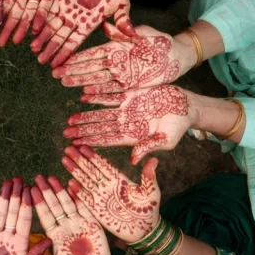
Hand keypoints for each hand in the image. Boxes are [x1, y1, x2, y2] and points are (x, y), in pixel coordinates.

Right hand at [0, 0, 71, 45]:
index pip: (6, 1)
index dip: (0, 13)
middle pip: (15, 12)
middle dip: (8, 27)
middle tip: (0, 42)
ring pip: (29, 13)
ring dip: (23, 27)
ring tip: (16, 41)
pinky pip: (46, 7)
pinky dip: (41, 18)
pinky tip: (36, 30)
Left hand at [28, 175, 110, 254]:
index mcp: (54, 235)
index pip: (45, 217)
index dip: (38, 204)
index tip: (30, 191)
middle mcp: (64, 226)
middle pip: (54, 206)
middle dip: (46, 192)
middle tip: (38, 177)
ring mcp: (78, 223)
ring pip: (67, 204)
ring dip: (60, 190)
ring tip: (52, 178)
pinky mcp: (92, 223)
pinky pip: (85, 207)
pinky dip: (79, 197)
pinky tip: (73, 185)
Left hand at [30, 0, 134, 67]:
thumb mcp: (122, 4)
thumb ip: (123, 19)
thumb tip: (132, 33)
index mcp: (89, 24)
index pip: (75, 42)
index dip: (65, 53)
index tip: (57, 65)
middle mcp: (76, 19)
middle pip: (61, 37)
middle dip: (51, 49)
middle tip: (40, 61)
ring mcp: (68, 8)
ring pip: (52, 26)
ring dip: (43, 37)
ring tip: (33, 48)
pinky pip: (49, 9)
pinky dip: (41, 19)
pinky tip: (33, 28)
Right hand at [53, 24, 194, 93]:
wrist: (177, 55)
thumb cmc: (161, 41)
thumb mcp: (144, 33)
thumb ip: (127, 31)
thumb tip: (109, 27)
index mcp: (116, 47)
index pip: (92, 52)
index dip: (77, 57)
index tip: (62, 59)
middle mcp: (115, 61)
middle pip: (89, 66)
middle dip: (72, 70)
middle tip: (55, 74)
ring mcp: (120, 73)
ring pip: (96, 78)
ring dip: (80, 81)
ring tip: (64, 83)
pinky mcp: (129, 84)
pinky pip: (110, 89)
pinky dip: (97, 91)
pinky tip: (84, 93)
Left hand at [63, 85, 190, 163]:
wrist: (188, 106)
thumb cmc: (179, 127)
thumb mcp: (166, 140)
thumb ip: (148, 147)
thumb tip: (132, 160)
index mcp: (133, 136)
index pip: (108, 140)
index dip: (92, 142)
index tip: (77, 145)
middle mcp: (127, 123)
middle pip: (100, 127)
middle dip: (83, 130)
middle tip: (66, 133)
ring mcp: (128, 109)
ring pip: (102, 112)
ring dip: (86, 116)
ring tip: (70, 119)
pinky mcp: (132, 94)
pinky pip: (111, 95)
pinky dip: (98, 95)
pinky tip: (84, 95)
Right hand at [64, 146, 160, 242]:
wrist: (145, 231)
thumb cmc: (149, 210)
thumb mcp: (151, 192)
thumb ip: (148, 177)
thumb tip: (154, 159)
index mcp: (119, 180)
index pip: (103, 165)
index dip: (93, 155)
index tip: (83, 146)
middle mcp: (108, 186)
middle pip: (91, 170)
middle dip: (79, 159)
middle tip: (68, 148)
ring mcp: (102, 198)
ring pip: (86, 182)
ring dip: (75, 171)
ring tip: (65, 160)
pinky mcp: (98, 211)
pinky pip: (86, 200)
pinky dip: (78, 192)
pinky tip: (69, 183)